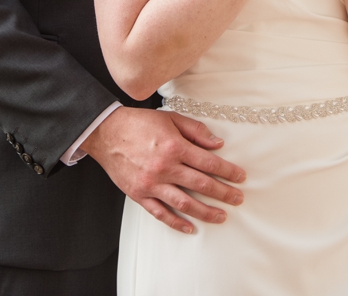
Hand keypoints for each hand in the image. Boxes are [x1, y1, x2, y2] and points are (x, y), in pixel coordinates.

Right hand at [82, 106, 245, 233]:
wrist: (106, 133)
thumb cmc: (140, 123)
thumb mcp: (171, 119)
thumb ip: (196, 131)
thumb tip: (218, 144)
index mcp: (174, 147)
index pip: (208, 163)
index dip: (228, 171)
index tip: (240, 177)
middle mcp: (164, 167)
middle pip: (201, 185)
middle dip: (223, 193)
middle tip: (238, 199)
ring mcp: (151, 184)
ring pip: (184, 203)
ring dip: (205, 212)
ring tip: (221, 216)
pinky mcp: (139, 195)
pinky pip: (160, 213)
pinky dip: (176, 223)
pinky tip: (190, 227)